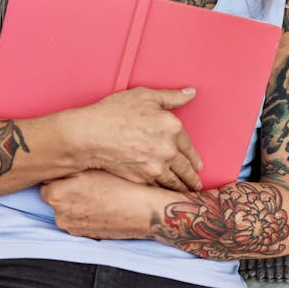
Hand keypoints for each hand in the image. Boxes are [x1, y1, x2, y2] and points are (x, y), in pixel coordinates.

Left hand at [39, 170, 155, 239]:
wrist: (143, 211)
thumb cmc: (119, 185)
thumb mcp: (90, 167)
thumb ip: (66, 166)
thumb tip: (53, 164)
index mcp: (56, 195)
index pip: (45, 181)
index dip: (60, 175)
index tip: (72, 171)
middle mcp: (59, 215)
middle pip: (54, 197)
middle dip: (66, 189)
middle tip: (87, 181)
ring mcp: (72, 228)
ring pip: (67, 209)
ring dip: (75, 202)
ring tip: (98, 193)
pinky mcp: (85, 236)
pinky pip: (78, 220)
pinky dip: (85, 213)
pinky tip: (102, 204)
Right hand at [69, 87, 202, 191]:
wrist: (90, 135)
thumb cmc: (113, 112)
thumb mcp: (144, 96)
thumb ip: (171, 96)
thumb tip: (191, 93)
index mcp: (172, 127)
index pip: (188, 145)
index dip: (194, 156)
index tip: (198, 165)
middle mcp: (168, 149)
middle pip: (185, 167)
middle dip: (192, 176)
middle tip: (196, 182)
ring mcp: (156, 167)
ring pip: (174, 181)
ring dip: (183, 187)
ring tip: (187, 191)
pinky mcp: (142, 179)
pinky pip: (158, 188)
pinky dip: (165, 192)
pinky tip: (167, 194)